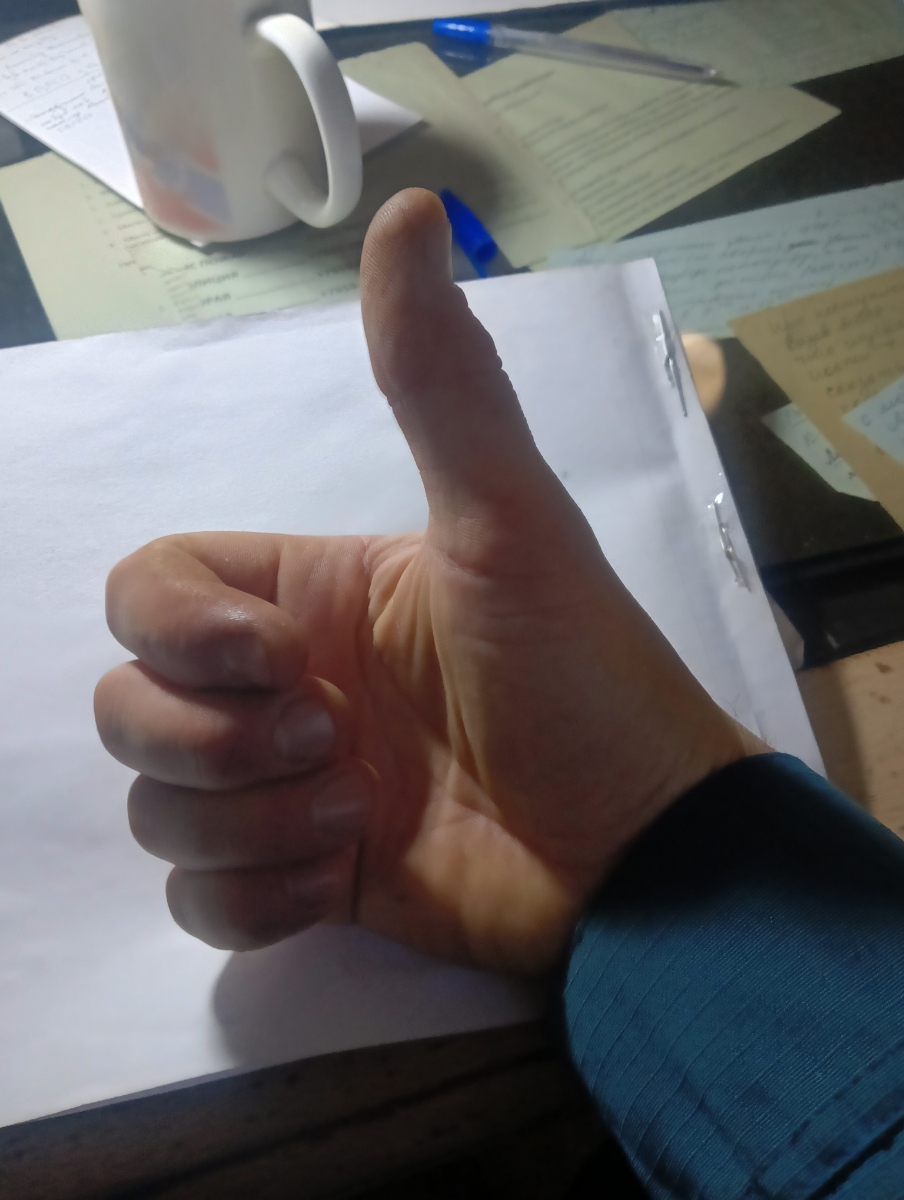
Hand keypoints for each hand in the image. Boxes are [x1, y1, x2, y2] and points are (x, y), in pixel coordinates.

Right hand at [95, 189, 760, 973]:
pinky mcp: (305, 883)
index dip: (174, 628)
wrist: (640, 847)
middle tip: (329, 749)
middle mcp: (285, 689)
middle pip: (128, 704)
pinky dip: (251, 899)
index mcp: (311, 598)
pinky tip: (340, 880)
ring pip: (159, 806)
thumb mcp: (506, 522)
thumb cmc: (578, 676)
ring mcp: (289, 792)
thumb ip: (439, 382)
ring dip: (242, 824)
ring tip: (354, 819)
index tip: (272, 660)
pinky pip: (200, 899)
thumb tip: (409, 209)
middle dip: (204, 741)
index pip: (149, 589)